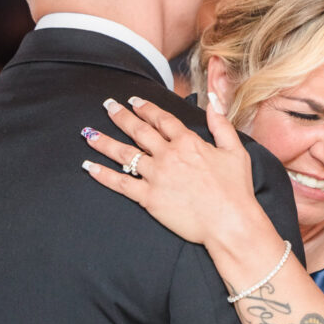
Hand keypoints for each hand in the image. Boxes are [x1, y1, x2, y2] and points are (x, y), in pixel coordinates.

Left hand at [81, 95, 262, 246]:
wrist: (229, 222)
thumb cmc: (235, 190)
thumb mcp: (235, 150)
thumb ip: (221, 124)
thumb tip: (212, 101)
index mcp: (188, 142)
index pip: (161, 119)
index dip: (145, 108)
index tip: (133, 101)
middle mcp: (168, 155)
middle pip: (139, 131)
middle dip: (121, 116)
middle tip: (107, 105)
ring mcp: (156, 177)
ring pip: (124, 154)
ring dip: (104, 141)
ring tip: (88, 133)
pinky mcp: (149, 198)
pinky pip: (121, 184)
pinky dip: (103, 175)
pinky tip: (89, 167)